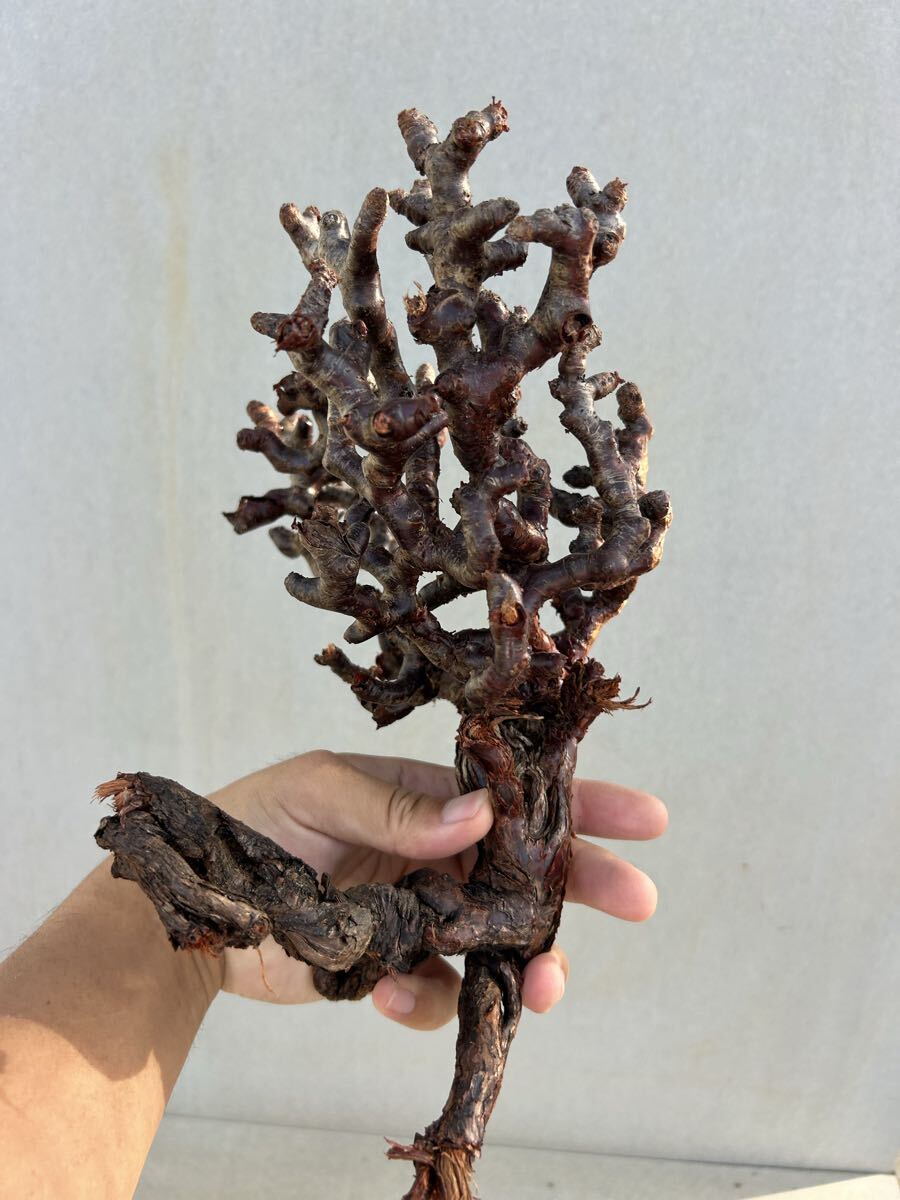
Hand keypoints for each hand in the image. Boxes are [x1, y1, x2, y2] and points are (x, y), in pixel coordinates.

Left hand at [212, 751, 666, 1029]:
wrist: (194, 905)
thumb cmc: (253, 821)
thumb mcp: (320, 789)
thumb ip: (396, 806)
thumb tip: (481, 815)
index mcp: (427, 800)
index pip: (517, 799)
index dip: (582, 806)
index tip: (645, 820)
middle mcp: (434, 858)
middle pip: (526, 875)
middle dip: (584, 888)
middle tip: (636, 902)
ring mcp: (417, 916)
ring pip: (496, 943)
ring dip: (524, 966)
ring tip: (537, 990)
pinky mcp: (391, 969)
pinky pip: (434, 993)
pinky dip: (425, 998)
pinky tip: (391, 990)